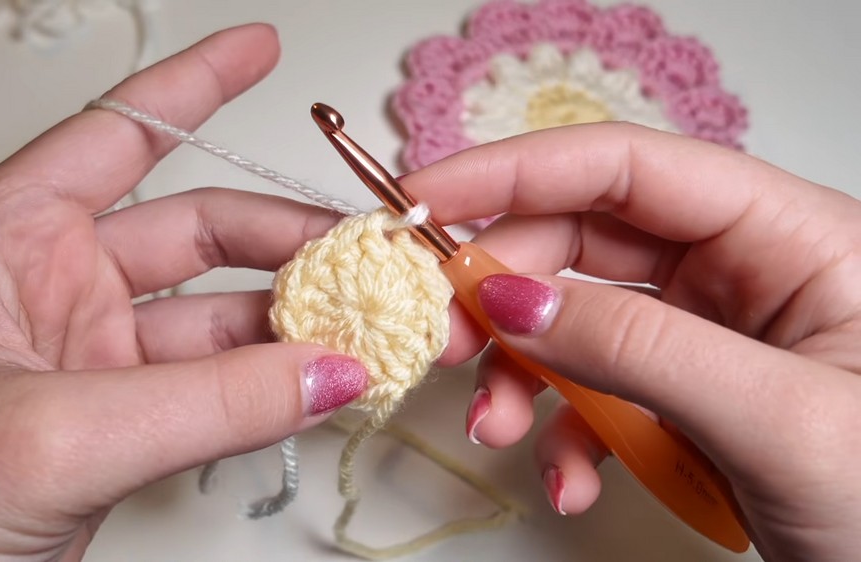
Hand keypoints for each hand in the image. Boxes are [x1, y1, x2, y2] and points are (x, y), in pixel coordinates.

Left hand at [0, 24, 367, 560]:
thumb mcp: (46, 436)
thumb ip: (204, 403)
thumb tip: (328, 370)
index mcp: (3, 243)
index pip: (116, 137)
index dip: (194, 87)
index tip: (260, 51)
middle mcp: (52, 289)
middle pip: (198, 230)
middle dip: (289, 236)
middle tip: (368, 252)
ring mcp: (94, 361)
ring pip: (221, 316)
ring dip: (299, 322)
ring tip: (371, 326)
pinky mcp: (123, 426)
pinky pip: (220, 386)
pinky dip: (278, 386)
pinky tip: (326, 381)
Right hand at [404, 123, 860, 561]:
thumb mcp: (776, 419)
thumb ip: (638, 350)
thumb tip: (509, 298)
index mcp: (788, 234)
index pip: (627, 167)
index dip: (515, 172)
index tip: (425, 202)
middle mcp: (743, 270)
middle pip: (584, 241)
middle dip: (503, 290)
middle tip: (442, 336)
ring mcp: (712, 334)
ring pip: (579, 321)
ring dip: (523, 374)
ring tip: (498, 428)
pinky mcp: (688, 394)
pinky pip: (601, 390)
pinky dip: (565, 433)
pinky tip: (568, 481)